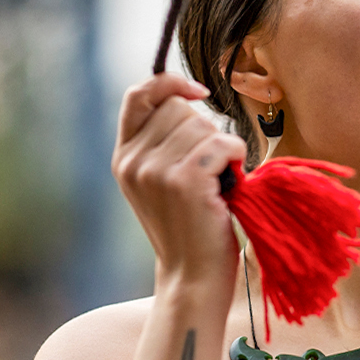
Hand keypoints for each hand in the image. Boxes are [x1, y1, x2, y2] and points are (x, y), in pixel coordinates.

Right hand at [113, 74, 248, 281]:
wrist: (192, 276)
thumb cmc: (188, 226)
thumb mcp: (161, 181)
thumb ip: (162, 141)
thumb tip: (188, 95)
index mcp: (123, 157)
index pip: (138, 95)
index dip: (170, 83)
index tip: (199, 91)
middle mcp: (133, 161)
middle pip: (180, 108)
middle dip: (205, 130)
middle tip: (211, 168)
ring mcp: (155, 171)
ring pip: (203, 125)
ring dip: (222, 147)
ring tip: (219, 180)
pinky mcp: (184, 181)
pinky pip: (221, 143)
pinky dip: (235, 155)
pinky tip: (233, 178)